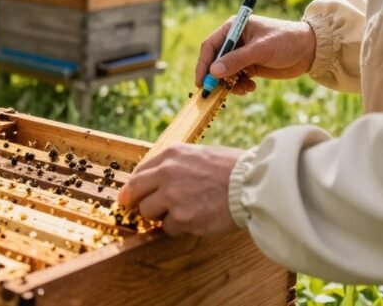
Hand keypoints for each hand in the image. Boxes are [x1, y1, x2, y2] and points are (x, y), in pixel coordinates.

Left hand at [117, 144, 242, 236]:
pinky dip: (180, 228)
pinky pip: (168, 228)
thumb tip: (157, 180)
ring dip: (161, 216)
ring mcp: (172, 196)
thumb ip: (176, 165)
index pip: (139, 172)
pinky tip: (197, 220)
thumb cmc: (232, 169)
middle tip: (141, 211)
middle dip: (137, 203)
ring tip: (183, 212)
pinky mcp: (182, 218)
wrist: (252, 184)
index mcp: (171, 154)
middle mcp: (167, 173)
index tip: (130, 195)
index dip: (133, 187)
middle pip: (135, 193)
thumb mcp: (199, 154)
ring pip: (148, 212)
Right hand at [195, 15, 316, 94]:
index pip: (210, 46)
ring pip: (225, 73)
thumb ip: (236, 60)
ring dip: (230, 84)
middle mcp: (235, 40)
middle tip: (216, 92)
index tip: (202, 81)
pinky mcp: (250, 66)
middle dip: (216, 77)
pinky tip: (251, 87)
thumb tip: (213, 71)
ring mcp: (242, 54)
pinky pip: (237, 78)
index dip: (204, 64)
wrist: (310, 50)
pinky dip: (240, 86)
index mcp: (234, 28)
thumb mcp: (261, 49)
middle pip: (215, 61)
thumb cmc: (286, 41)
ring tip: (243, 89)